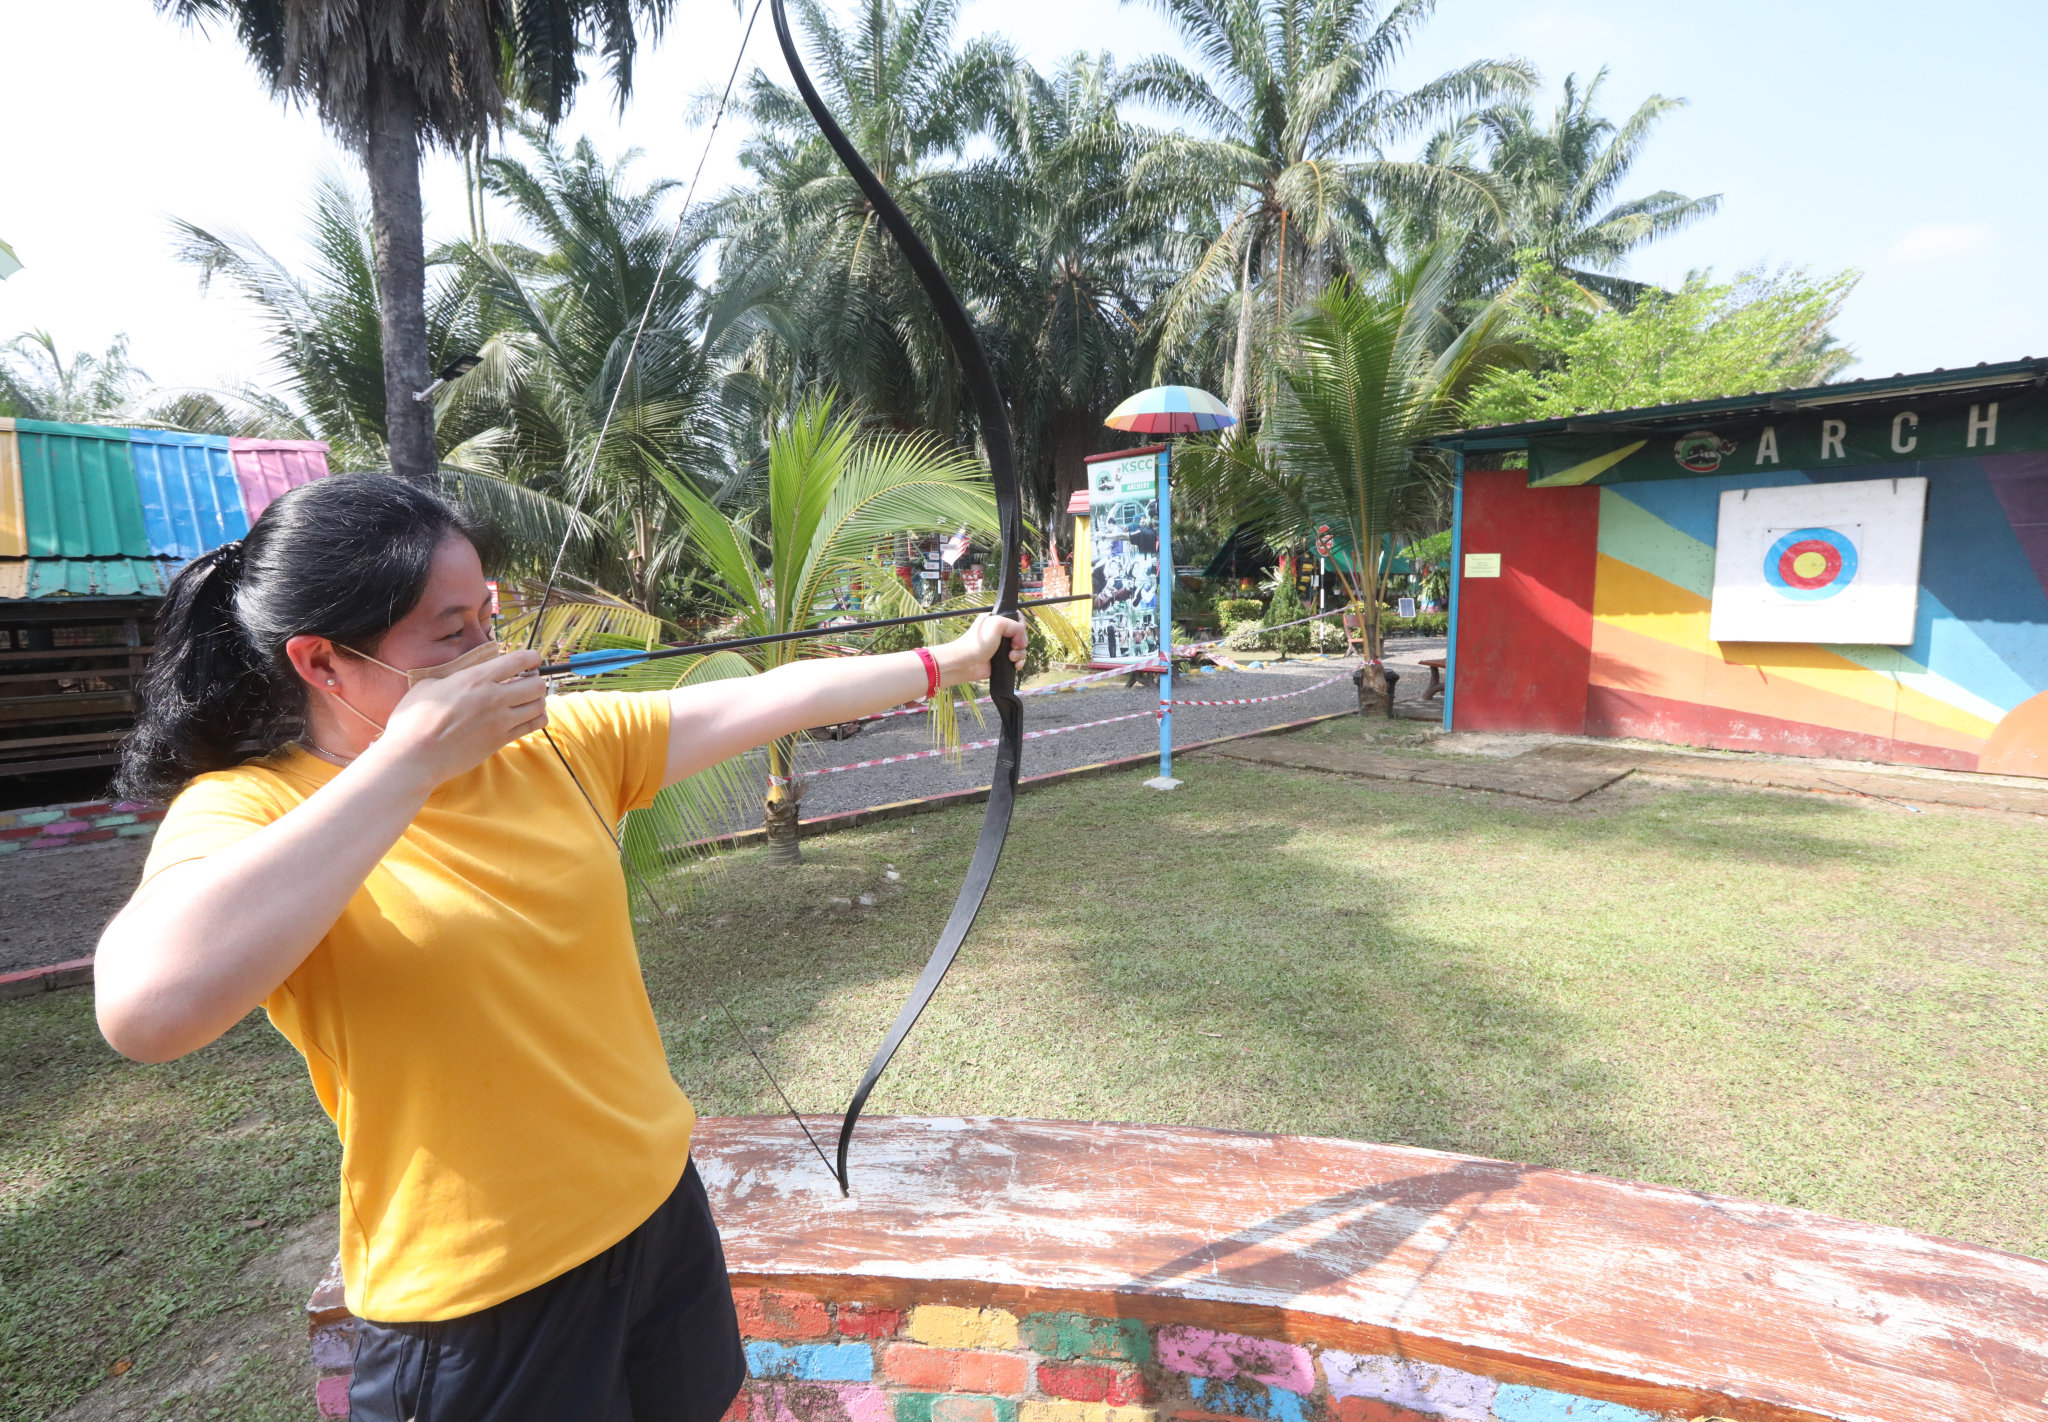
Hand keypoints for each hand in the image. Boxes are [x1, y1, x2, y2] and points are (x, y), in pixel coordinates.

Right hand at [371, 649, 549, 786]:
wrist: (413, 756)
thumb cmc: (414, 720)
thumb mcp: (430, 685)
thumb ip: (453, 678)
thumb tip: (461, 677)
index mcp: (476, 679)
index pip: (519, 660)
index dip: (531, 657)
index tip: (532, 659)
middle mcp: (494, 698)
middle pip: (537, 685)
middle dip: (535, 680)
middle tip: (526, 682)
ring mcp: (500, 722)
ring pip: (539, 706)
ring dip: (537, 700)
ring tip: (526, 700)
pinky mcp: (500, 742)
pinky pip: (532, 726)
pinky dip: (535, 719)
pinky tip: (527, 716)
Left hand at [937, 613, 1027, 687]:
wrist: (967, 663)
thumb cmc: (978, 642)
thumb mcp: (997, 623)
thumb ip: (1015, 625)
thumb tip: (1022, 639)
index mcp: (997, 620)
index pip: (1017, 619)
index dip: (1021, 626)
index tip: (1017, 633)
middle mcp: (1000, 633)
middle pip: (1021, 635)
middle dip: (1021, 642)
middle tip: (1013, 646)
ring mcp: (1001, 647)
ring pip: (1021, 649)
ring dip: (1020, 654)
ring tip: (1011, 657)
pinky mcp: (1002, 660)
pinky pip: (1018, 661)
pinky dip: (1019, 663)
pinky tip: (1015, 665)